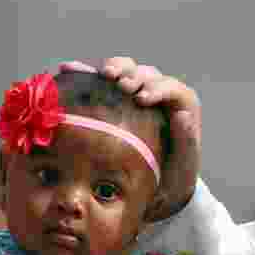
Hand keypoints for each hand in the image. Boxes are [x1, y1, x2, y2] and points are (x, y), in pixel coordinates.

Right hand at [60, 57, 200, 221]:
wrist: (155, 186)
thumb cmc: (174, 176)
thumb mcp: (184, 164)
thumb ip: (186, 141)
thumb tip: (183, 115)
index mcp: (179, 104)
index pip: (170, 88)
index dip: (157, 88)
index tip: (143, 99)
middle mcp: (158, 92)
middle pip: (146, 74)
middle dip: (133, 76)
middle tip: (122, 85)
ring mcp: (134, 92)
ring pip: (125, 70)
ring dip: (114, 68)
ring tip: (103, 75)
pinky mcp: (113, 97)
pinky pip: (98, 81)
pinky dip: (84, 73)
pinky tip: (68, 69)